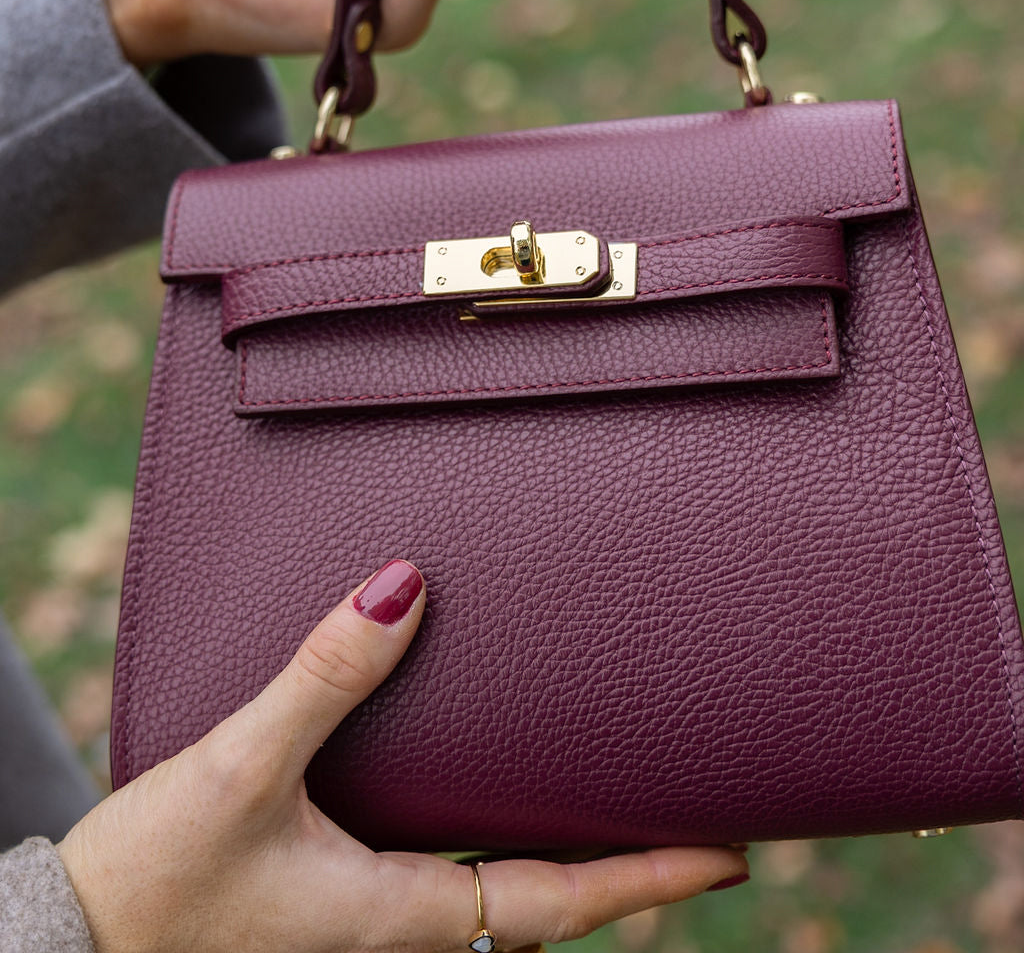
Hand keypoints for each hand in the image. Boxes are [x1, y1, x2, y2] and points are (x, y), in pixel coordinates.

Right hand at [58, 560, 747, 952]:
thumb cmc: (155, 880)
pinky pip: (440, 860)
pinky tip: (481, 778)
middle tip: (687, 808)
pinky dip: (490, 826)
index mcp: (401, 916)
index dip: (650, 880)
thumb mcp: (244, 770)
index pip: (560, 903)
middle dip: (623, 864)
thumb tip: (406, 588)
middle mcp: (399, 924)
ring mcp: (367, 913)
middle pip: (543, 897)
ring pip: (494, 879)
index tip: (730, 855)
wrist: (76, 942)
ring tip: (609, 787)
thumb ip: (325, 678)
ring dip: (559, 845)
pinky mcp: (331, 890)